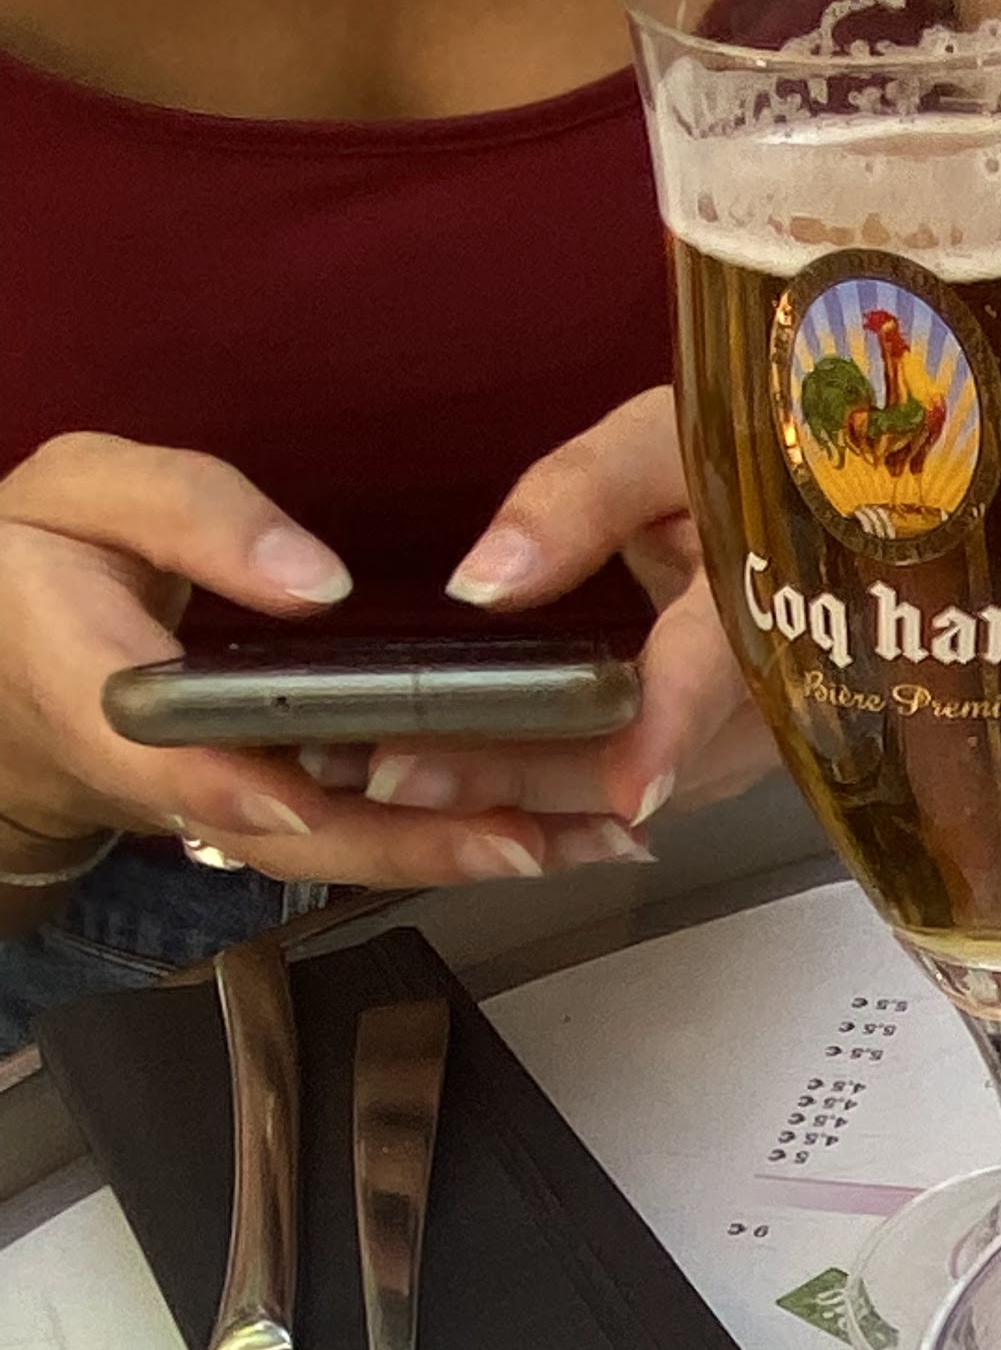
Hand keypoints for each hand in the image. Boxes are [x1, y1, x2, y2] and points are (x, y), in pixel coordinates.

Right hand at [0, 396, 765, 896]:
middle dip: (421, 844)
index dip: (244, 785)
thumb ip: (185, 515)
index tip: (309, 792)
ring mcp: (236, 810)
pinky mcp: (282, 811)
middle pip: (303, 833)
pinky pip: (371, 834)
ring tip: (595, 841)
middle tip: (537, 840)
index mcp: (110, 698)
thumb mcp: (81, 496)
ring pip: (353, 851)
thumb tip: (312, 576)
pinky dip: (463, 834)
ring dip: (471, 852)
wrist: (23, 654)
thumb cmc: (49, 563)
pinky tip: (564, 827)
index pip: (176, 759)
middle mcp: (179, 781)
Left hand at [342, 390, 776, 844]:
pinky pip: (644, 800)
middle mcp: (777, 690)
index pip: (718, 667)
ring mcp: (758, 741)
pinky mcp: (727, 760)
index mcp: (766, 592)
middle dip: (530, 779)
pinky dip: (562, 803)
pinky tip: (479, 804)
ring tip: (413, 787)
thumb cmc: (744, 457)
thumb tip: (482, 583)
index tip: (629, 791)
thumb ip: (582, 497)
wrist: (818, 506)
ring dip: (532, 803)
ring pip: (647, 798)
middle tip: (399, 776)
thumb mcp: (669, 442)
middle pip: (658, 760)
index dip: (674, 727)